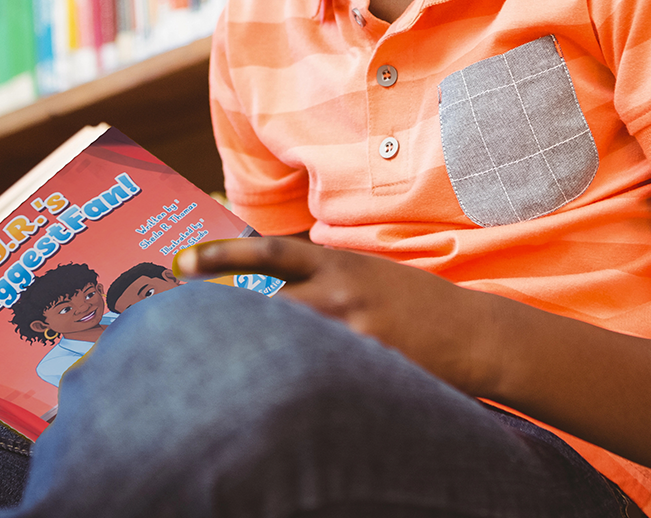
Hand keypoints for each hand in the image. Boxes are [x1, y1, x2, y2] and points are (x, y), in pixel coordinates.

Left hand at [174, 237, 488, 392]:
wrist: (472, 333)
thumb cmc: (415, 301)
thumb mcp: (366, 273)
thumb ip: (321, 275)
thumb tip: (271, 284)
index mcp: (337, 262)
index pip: (269, 251)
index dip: (222, 253)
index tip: (182, 261)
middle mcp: (340, 292)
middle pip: (266, 305)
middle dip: (223, 317)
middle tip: (177, 329)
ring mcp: (353, 332)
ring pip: (286, 343)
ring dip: (254, 355)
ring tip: (212, 373)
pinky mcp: (369, 367)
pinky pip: (319, 375)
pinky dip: (294, 383)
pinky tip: (275, 399)